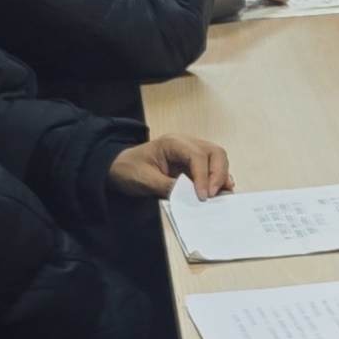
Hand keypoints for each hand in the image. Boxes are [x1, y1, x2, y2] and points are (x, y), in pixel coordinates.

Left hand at [108, 133, 233, 198]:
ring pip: (217, 158)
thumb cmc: (129, 170)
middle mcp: (185, 143)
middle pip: (214, 152)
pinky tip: (220, 189)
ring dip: (221, 175)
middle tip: (213, 194)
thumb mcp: (144, 180)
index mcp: (172, 143)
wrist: (117, 168)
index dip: (204, 176)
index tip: (203, 195)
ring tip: (221, 193)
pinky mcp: (191, 163)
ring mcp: (190, 152)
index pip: (197, 155)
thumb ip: (168, 186)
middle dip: (218, 173)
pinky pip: (211, 167)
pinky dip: (218, 178)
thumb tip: (189, 195)